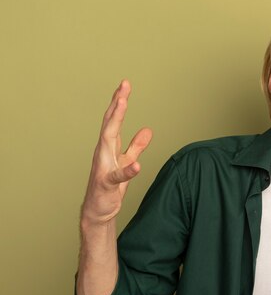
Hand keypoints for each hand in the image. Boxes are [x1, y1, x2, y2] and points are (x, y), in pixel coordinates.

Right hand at [81, 80, 151, 224]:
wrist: (98, 210)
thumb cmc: (110, 185)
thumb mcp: (127, 162)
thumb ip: (136, 146)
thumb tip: (148, 130)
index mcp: (108, 146)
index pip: (114, 120)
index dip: (119, 102)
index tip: (125, 84)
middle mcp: (102, 152)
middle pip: (109, 122)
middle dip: (117, 102)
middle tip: (124, 84)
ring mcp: (103, 166)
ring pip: (108, 140)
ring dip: (115, 121)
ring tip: (123, 104)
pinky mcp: (107, 184)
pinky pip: (118, 175)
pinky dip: (127, 170)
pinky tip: (137, 165)